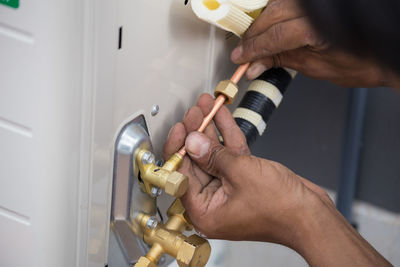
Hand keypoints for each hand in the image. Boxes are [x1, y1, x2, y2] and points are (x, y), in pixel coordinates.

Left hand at [163, 94, 331, 244]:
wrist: (312, 215)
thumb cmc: (281, 208)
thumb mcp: (241, 173)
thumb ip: (213, 155)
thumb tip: (192, 142)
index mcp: (204, 211)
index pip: (181, 174)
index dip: (178, 147)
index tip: (181, 126)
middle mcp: (213, 202)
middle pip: (196, 161)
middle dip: (195, 132)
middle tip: (196, 110)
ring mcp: (228, 190)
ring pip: (213, 154)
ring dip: (211, 129)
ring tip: (207, 105)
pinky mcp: (242, 180)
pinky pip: (229, 156)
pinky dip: (227, 136)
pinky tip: (222, 116)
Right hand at [231, 0, 396, 87]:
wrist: (381, 54)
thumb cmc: (359, 64)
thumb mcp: (314, 68)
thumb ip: (282, 61)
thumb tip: (256, 64)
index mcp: (316, 28)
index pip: (272, 36)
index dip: (252, 48)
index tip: (240, 58)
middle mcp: (317, 9)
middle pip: (270, 16)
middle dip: (253, 36)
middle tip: (243, 52)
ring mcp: (317, 3)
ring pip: (276, 4)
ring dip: (261, 22)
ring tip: (253, 40)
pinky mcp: (317, 3)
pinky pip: (287, 2)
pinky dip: (274, 11)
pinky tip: (269, 23)